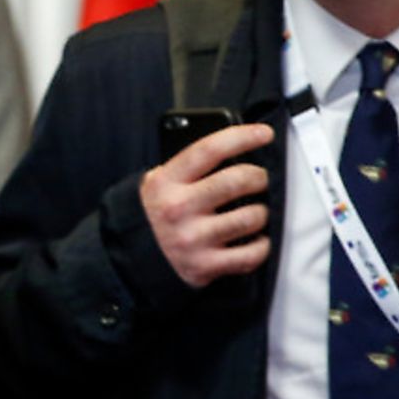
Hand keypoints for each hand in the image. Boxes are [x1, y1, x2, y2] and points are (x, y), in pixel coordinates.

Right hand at [139, 123, 274, 287]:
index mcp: (166, 182)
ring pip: (252, 217)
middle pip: (238, 180)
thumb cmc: (158, 212)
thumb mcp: (162, 182)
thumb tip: (239, 150)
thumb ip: (192, 167)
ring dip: (262, 212)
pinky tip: (255, 238)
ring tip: (255, 212)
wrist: (133, 255)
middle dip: (259, 177)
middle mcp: (178, 208)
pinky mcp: (205, 265)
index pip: (209, 150)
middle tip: (260, 179)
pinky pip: (253, 253)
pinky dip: (262, 244)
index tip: (264, 133)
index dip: (242, 136)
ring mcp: (192, 238)